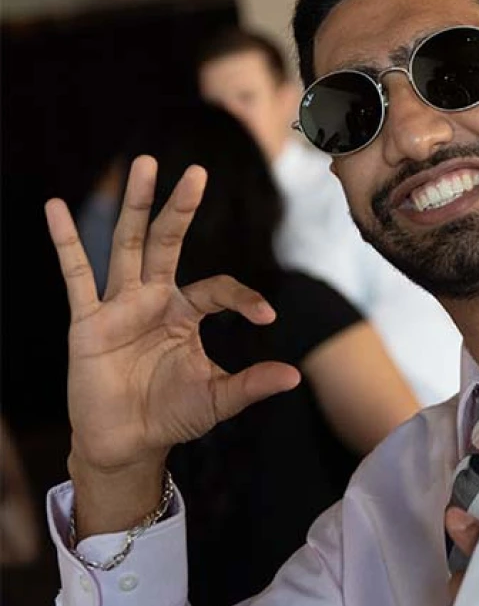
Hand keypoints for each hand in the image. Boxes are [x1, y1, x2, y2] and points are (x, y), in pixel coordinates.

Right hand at [45, 156, 300, 529]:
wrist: (126, 442)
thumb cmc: (171, 416)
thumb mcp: (217, 400)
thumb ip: (251, 385)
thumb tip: (295, 377)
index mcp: (184, 313)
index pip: (217, 289)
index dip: (243, 297)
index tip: (266, 316)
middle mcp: (152, 299)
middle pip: (168, 244)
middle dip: (181, 209)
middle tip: (198, 172)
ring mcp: (119, 306)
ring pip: (128, 246)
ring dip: (136, 206)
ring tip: (146, 164)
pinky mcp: (88, 321)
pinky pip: (76, 276)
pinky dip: (65, 242)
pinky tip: (55, 207)